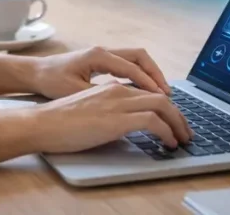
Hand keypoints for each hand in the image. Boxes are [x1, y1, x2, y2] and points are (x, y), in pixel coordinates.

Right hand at [0, 82, 192, 163]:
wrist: (43, 123)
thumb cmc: (60, 121)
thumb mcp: (90, 109)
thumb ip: (109, 110)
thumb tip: (125, 123)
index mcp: (111, 87)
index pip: (148, 92)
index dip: (165, 106)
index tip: (173, 120)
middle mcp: (118, 90)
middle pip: (161, 97)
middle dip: (178, 115)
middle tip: (186, 131)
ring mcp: (119, 102)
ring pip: (162, 106)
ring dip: (178, 124)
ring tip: (183, 139)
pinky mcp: (118, 119)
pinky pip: (154, 121)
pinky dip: (167, 132)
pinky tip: (169, 143)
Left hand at [28, 46, 170, 98]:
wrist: (34, 73)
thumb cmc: (51, 81)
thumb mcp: (75, 91)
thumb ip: (99, 94)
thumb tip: (124, 102)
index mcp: (98, 56)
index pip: (132, 68)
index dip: (149, 83)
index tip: (162, 97)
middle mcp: (103, 51)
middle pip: (139, 56)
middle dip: (155, 73)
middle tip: (167, 93)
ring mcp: (103, 54)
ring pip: (135, 58)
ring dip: (149, 73)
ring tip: (161, 92)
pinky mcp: (101, 61)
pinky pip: (127, 64)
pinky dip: (139, 74)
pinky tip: (143, 90)